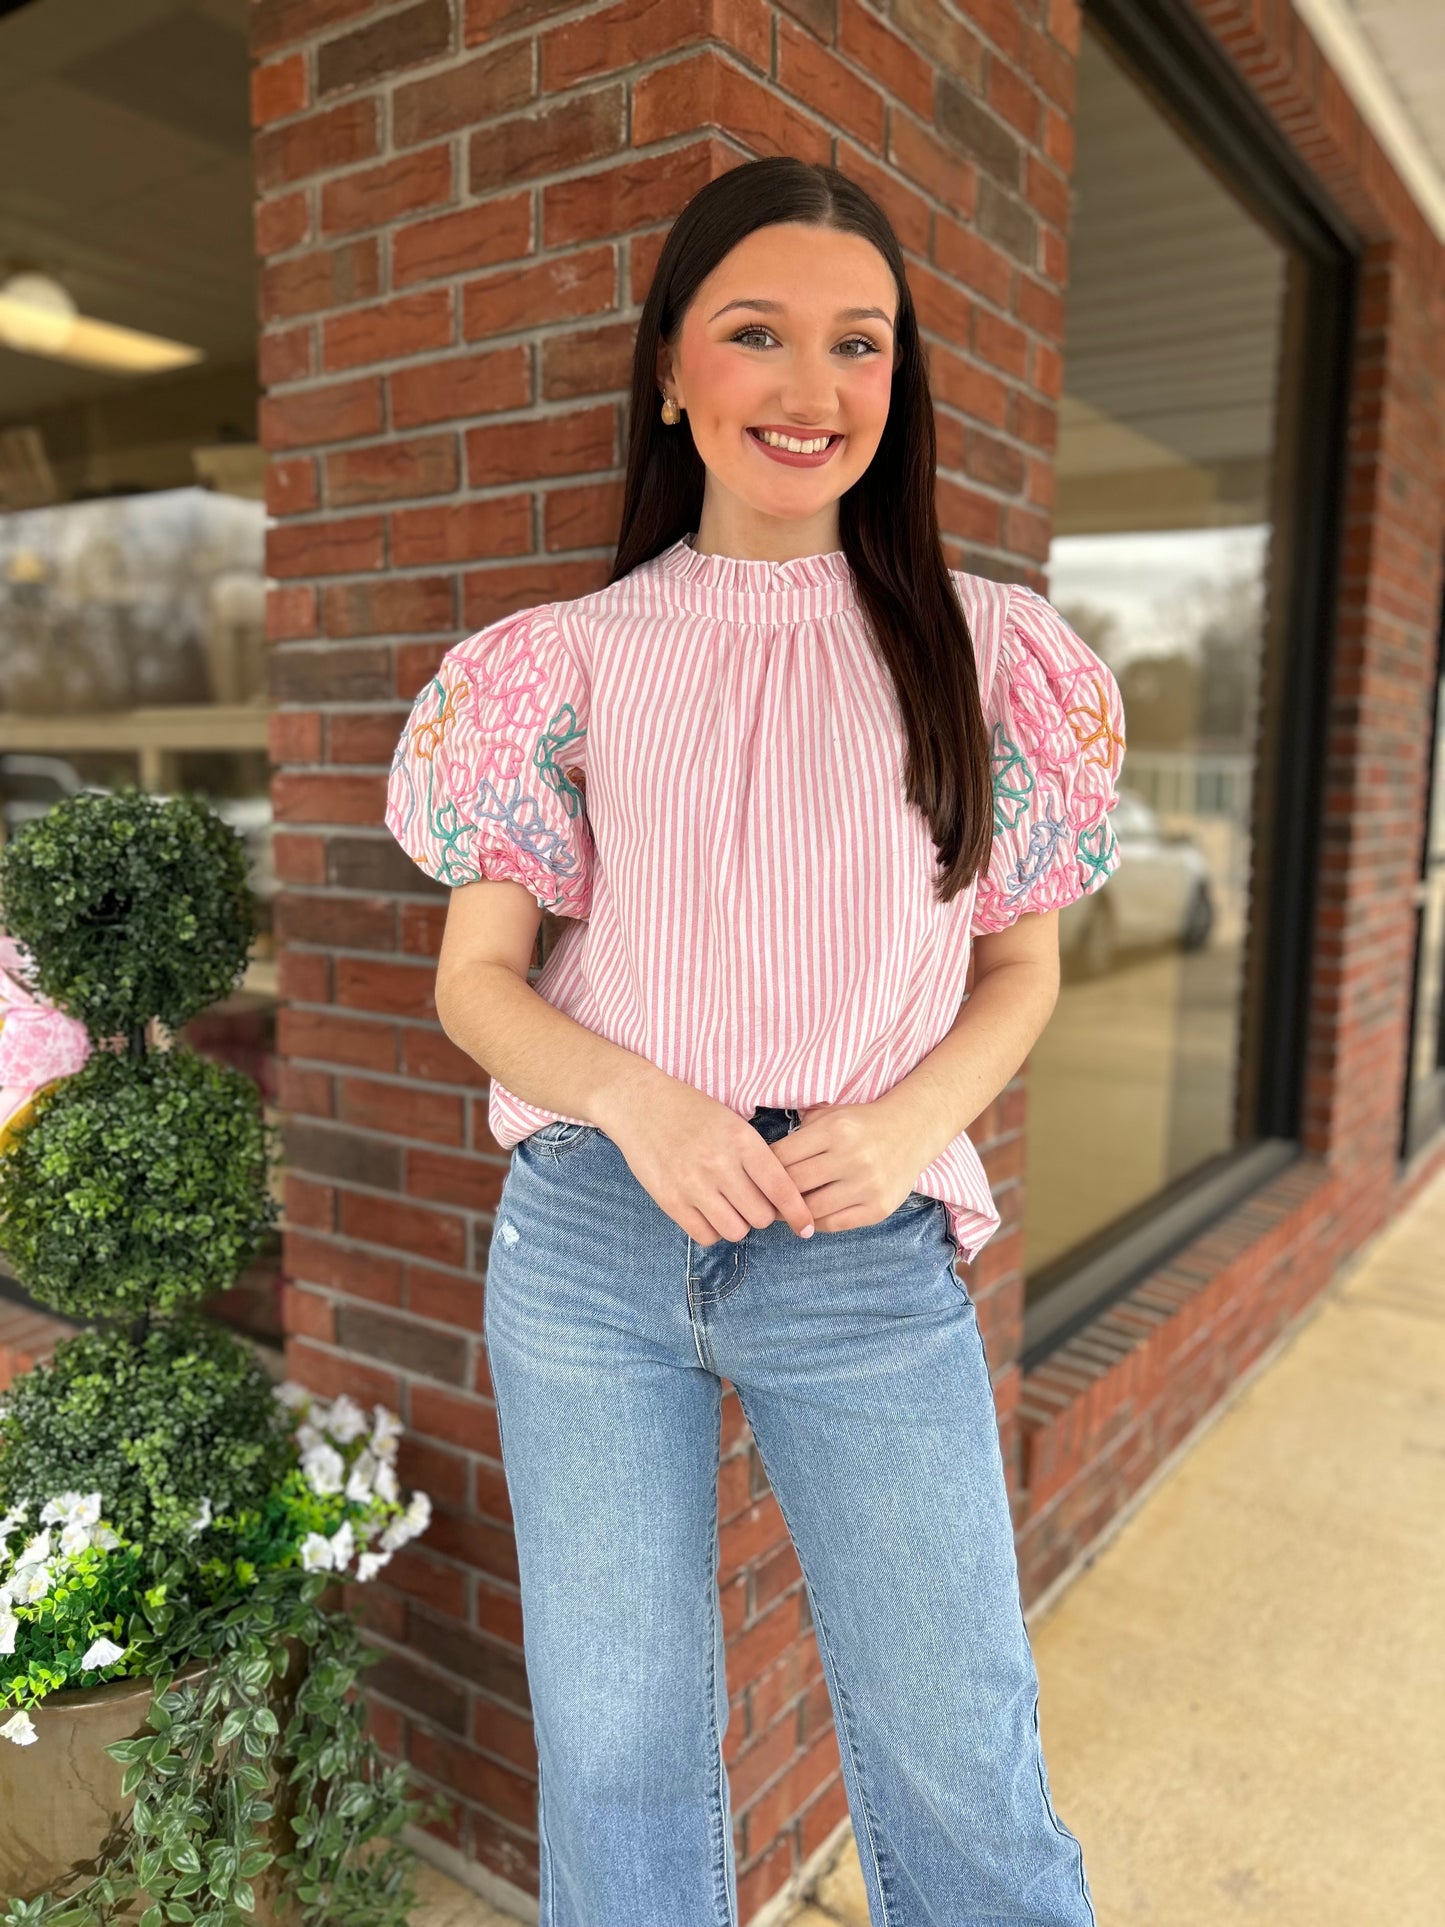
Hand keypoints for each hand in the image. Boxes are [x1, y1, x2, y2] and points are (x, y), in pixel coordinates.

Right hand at [594, 1066, 815, 1246]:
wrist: (640, 1103)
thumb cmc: (690, 1111)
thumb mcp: (732, 1122)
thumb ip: (755, 1156)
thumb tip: (780, 1196)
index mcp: (742, 1141)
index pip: (781, 1188)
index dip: (798, 1212)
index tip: (805, 1227)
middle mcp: (720, 1165)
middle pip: (761, 1216)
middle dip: (761, 1213)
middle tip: (751, 1202)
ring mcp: (693, 1184)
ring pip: (735, 1230)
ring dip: (736, 1223)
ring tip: (727, 1206)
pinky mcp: (670, 1200)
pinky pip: (705, 1235)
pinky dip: (712, 1230)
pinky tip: (707, 1212)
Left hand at [769, 1096, 934, 1232]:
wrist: (911, 1131)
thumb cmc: (860, 1124)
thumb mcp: (829, 1114)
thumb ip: (799, 1133)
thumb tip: (761, 1160)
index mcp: (835, 1130)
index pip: (781, 1157)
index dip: (762, 1169)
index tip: (753, 1176)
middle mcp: (852, 1158)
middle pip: (793, 1185)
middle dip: (772, 1194)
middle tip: (759, 1199)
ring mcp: (867, 1186)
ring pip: (811, 1210)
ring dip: (790, 1213)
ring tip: (779, 1211)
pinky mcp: (877, 1208)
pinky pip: (833, 1224)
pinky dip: (814, 1223)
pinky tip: (806, 1217)